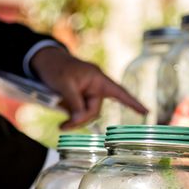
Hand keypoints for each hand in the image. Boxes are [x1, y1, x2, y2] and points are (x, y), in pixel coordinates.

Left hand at [30, 46, 146, 129]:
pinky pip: (79, 113)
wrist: (42, 62)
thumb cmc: (56, 67)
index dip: (133, 103)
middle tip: (63, 126)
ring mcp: (87, 94)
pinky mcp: (79, 99)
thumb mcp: (64, 85)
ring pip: (86, 114)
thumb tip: (80, 120)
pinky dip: (72, 118)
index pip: (119, 92)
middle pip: (95, 111)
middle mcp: (95, 87)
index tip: (146, 112)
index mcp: (98, 79)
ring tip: (61, 124)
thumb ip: (74, 103)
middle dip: (81, 119)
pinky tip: (63, 122)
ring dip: (74, 120)